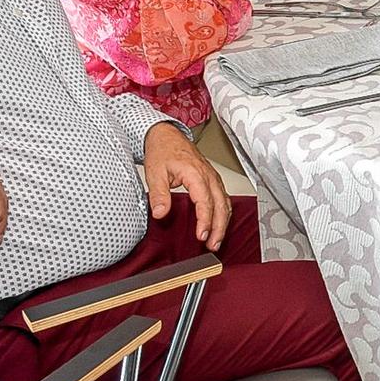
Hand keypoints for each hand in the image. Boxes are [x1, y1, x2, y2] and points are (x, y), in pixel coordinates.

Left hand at [142, 122, 228, 251]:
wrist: (167, 135)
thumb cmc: (162, 151)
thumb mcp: (154, 172)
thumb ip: (159, 195)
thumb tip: (160, 214)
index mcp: (196, 174)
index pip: (205, 201)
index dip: (205, 221)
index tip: (201, 236)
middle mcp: (209, 176)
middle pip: (221, 205)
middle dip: (219, 227)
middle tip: (213, 245)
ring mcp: (213, 177)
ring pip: (225, 203)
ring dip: (223, 223)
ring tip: (216, 240)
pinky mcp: (213, 179)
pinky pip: (223, 198)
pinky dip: (223, 213)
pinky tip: (219, 224)